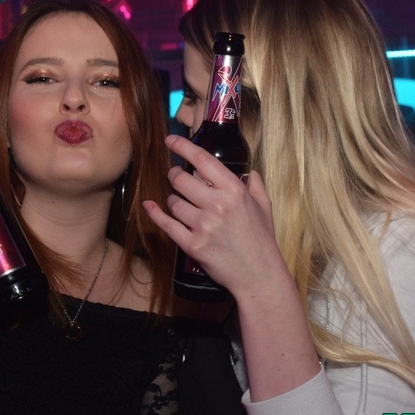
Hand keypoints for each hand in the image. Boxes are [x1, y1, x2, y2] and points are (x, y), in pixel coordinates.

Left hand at [143, 134, 287, 298]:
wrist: (259, 275)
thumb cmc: (262, 240)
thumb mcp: (264, 207)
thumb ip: (255, 185)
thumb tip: (250, 171)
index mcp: (234, 191)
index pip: (202, 160)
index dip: (182, 146)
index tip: (170, 140)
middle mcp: (217, 205)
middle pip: (181, 179)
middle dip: (175, 175)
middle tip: (176, 177)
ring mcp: (203, 225)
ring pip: (173, 202)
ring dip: (173, 201)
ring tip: (181, 204)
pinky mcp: (193, 245)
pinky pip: (166, 224)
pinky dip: (155, 214)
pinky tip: (149, 206)